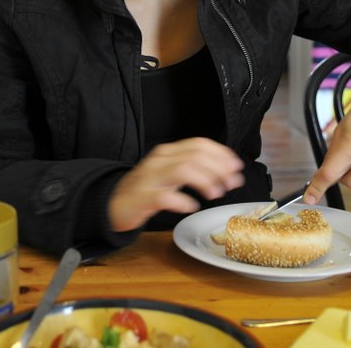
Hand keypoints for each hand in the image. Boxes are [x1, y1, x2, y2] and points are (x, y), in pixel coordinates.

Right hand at [108, 137, 244, 232]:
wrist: (113, 204)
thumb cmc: (146, 190)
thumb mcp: (169, 173)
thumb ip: (193, 168)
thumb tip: (226, 171)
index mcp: (167, 152)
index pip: (199, 144)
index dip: (221, 154)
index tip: (236, 166)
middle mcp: (159, 160)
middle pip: (195, 156)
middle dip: (219, 168)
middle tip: (232, 183)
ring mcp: (150, 178)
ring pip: (183, 170)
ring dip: (205, 181)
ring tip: (216, 194)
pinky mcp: (143, 197)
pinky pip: (166, 197)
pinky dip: (183, 201)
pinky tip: (191, 207)